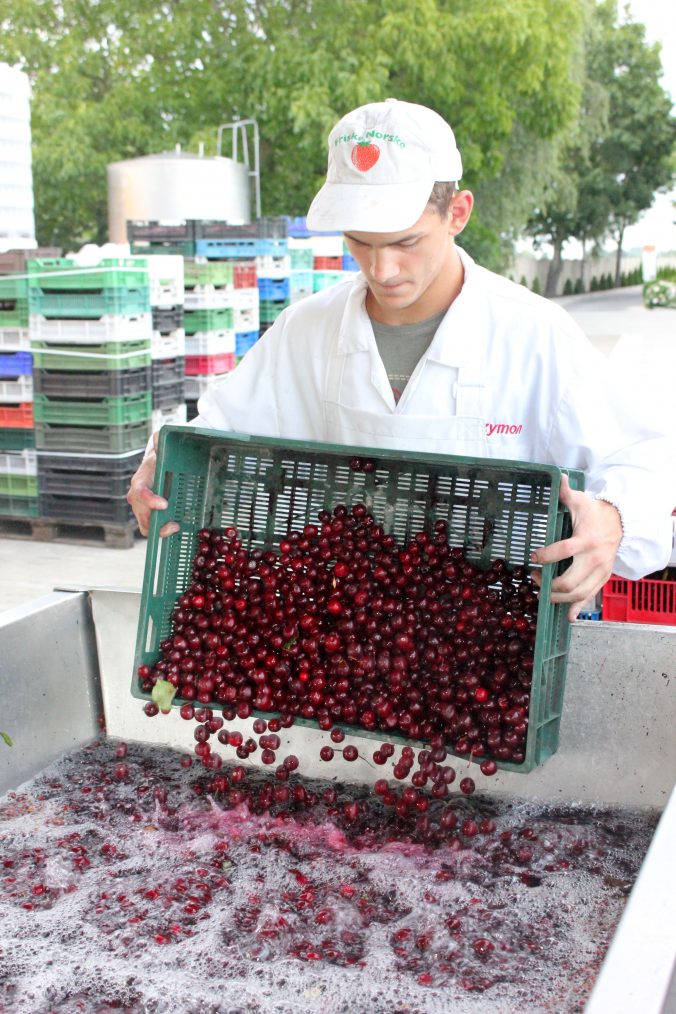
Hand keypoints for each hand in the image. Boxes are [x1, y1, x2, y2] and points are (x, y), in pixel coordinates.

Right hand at [126, 432, 179, 537]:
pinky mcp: (153, 516)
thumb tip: (158, 436)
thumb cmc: (162, 455)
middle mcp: (139, 497)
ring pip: (146, 526)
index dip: (149, 500)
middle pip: (140, 515)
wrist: (164, 464)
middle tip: (172, 525)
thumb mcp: (162, 446)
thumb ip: (159, 440)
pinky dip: (164, 532)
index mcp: (140, 480)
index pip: (139, 492)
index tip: (164, 504)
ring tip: (175, 527)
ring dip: (159, 530)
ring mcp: (145, 508)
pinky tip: (178, 528)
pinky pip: (154, 528)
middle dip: (154, 522)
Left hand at [529, 473, 621, 620]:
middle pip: (570, 582)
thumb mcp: (580, 500)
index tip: (532, 557)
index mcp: (586, 540)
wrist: (620, 522)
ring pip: (579, 594)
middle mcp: (594, 559)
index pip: (563, 551)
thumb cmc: (595, 512)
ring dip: (559, 598)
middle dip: (549, 585)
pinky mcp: (603, 579)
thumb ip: (565, 492)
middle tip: (536, 579)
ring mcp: (600, 571)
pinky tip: (569, 617)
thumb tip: (557, 476)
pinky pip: (590, 597)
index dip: (545, 556)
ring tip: (544, 592)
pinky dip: (579, 608)